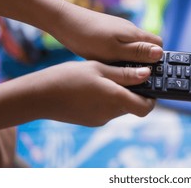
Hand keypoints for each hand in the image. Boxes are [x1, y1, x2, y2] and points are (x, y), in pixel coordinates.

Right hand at [27, 61, 154, 126]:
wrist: (38, 96)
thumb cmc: (68, 78)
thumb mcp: (98, 68)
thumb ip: (124, 74)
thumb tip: (147, 73)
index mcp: (115, 99)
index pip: (145, 107)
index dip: (152, 98)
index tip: (150, 85)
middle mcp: (110, 113)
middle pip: (133, 105)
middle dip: (134, 92)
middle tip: (125, 74)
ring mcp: (100, 119)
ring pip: (120, 107)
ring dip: (119, 95)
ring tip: (105, 77)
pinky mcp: (91, 121)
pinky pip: (107, 111)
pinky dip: (107, 100)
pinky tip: (93, 88)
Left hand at [51, 3, 162, 62]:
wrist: (63, 21)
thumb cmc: (87, 38)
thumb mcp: (113, 50)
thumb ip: (137, 52)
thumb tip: (160, 54)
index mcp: (134, 34)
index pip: (159, 45)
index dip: (158, 59)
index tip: (151, 73)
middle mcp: (130, 30)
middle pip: (148, 46)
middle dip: (146, 61)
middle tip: (136, 76)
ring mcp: (119, 30)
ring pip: (134, 46)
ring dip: (132, 59)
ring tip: (122, 72)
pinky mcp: (108, 32)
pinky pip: (122, 45)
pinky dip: (121, 56)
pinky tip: (109, 63)